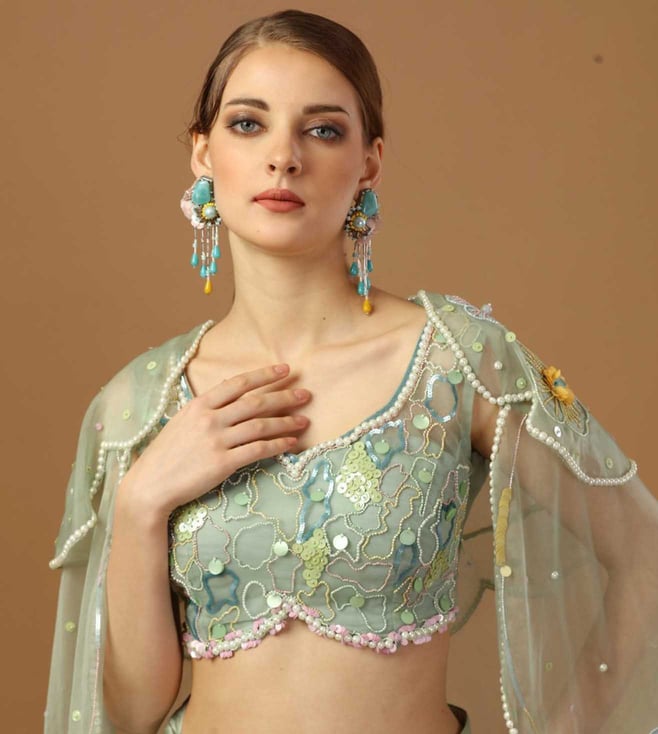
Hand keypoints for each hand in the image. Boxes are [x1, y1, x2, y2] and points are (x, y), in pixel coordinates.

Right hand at [119, 364, 309, 515]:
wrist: (150, 485)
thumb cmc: (166, 453)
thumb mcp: (182, 421)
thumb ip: (205, 406)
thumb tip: (228, 388)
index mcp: (199, 404)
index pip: (238, 383)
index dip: (264, 375)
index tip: (285, 369)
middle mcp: (210, 419)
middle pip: (255, 403)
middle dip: (284, 396)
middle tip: (306, 394)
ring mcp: (217, 441)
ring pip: (260, 425)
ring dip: (286, 422)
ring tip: (304, 420)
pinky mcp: (223, 463)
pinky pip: (258, 450)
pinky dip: (278, 445)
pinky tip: (292, 443)